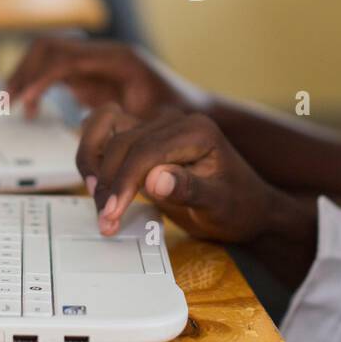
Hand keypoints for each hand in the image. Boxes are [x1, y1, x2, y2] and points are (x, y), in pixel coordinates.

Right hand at [6, 37, 191, 118]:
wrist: (196, 112)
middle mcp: (105, 55)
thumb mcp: (154, 125)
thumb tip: (91, 137)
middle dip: (25, 71)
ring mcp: (97, 63)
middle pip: (50, 47)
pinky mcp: (93, 76)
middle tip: (8, 101)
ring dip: (27, 76)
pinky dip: (39, 85)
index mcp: (119, 59)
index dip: (41, 77)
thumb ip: (124, 129)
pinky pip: (56, 72)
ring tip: (11, 104)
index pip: (67, 58)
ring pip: (49, 56)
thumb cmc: (180, 118)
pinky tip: (32, 108)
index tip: (23, 100)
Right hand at [76, 102, 282, 241]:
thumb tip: (154, 179)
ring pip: (107, 126)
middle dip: (107, 182)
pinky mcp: (144, 138)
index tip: (111, 213)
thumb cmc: (239, 206)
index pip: (145, 150)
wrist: (247, 206)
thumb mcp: (220, 205)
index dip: (123, 182)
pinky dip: (95, 152)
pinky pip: (108, 130)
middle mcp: (174, 121)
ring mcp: (157, 126)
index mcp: (196, 131)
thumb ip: (189, 189)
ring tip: (98, 199)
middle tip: (105, 220)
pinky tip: (96, 181)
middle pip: (122, 141)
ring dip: (93, 161)